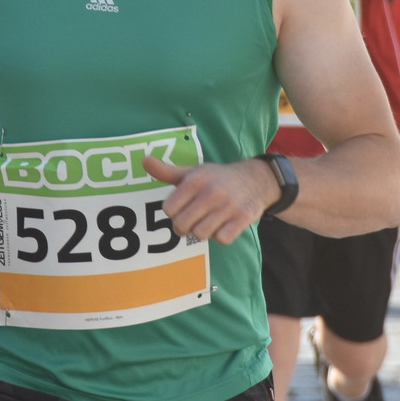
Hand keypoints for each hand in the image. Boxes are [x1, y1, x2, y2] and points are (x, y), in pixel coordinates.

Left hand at [144, 156, 275, 243]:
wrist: (255, 179)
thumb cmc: (217, 178)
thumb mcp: (192, 172)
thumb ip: (167, 171)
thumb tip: (144, 161)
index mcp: (196, 180)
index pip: (169, 209)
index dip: (173, 212)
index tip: (182, 207)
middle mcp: (212, 192)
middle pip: (182, 226)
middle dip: (185, 226)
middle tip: (193, 219)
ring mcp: (228, 206)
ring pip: (201, 234)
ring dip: (203, 232)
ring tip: (209, 221)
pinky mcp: (243, 218)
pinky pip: (222, 239)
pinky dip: (221, 236)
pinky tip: (224, 224)